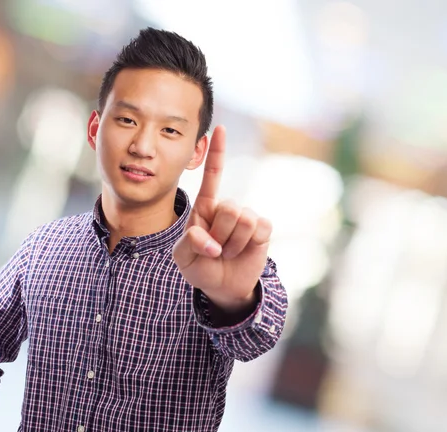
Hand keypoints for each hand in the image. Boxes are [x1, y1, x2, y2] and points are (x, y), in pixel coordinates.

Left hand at [173, 126, 271, 309]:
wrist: (223, 288)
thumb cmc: (200, 268)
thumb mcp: (183, 259)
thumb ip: (189, 244)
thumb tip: (212, 242)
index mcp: (205, 208)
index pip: (212, 176)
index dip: (216, 153)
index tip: (219, 129)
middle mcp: (227, 208)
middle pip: (228, 208)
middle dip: (220, 235)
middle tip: (216, 250)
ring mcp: (246, 217)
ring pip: (243, 219)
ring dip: (233, 243)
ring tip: (228, 252)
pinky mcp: (262, 229)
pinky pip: (259, 229)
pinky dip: (248, 245)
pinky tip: (244, 251)